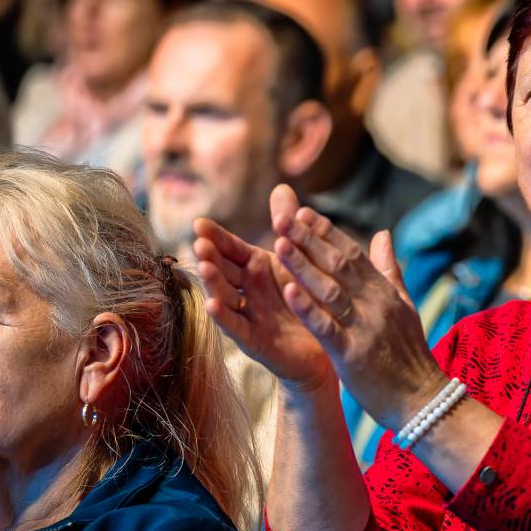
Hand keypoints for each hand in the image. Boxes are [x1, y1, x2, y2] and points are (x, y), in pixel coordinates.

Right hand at [192, 214, 334, 394]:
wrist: (331, 344)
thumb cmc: (310, 298)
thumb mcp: (300, 259)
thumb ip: (288, 224)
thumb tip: (281, 187)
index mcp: (258, 268)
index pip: (233, 248)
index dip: (217, 237)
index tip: (200, 223)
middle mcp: (248, 290)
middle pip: (224, 270)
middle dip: (211, 256)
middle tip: (199, 241)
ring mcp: (250, 315)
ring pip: (226, 296)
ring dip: (214, 282)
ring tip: (204, 266)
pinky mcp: (256, 341)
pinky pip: (237, 327)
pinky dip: (224, 317)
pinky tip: (213, 305)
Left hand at [267, 184, 449, 428]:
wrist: (422, 399)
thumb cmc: (410, 356)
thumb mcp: (404, 307)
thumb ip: (389, 270)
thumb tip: (382, 234)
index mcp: (385, 293)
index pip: (354, 255)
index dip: (327, 233)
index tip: (303, 213)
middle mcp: (376, 304)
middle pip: (339, 265)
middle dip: (309, 241)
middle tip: (282, 217)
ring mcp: (365, 328)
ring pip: (330, 290)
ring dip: (303, 266)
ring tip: (279, 243)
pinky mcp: (353, 354)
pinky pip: (327, 327)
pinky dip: (307, 308)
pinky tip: (287, 290)